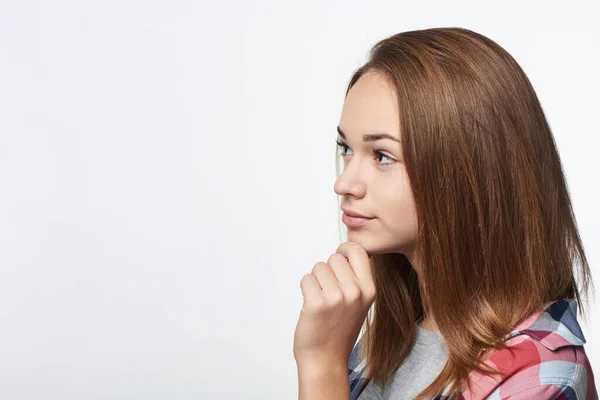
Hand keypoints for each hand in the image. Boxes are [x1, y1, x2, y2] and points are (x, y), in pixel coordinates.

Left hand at [293, 241, 375, 368]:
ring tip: (321, 300)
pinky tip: (312, 306)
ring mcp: (336, 298)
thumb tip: (343, 252)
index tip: (339, 257)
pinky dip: (305, 290)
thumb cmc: (339, 330)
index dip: (344, 250)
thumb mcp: (359, 303)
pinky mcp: (316, 303)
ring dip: (315, 280)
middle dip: (328, 270)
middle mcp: (355, 292)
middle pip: (334, 258)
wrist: (326, 359)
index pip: (358, 250)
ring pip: (318, 267)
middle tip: (329, 292)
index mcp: (369, 289)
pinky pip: (306, 279)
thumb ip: (355, 278)